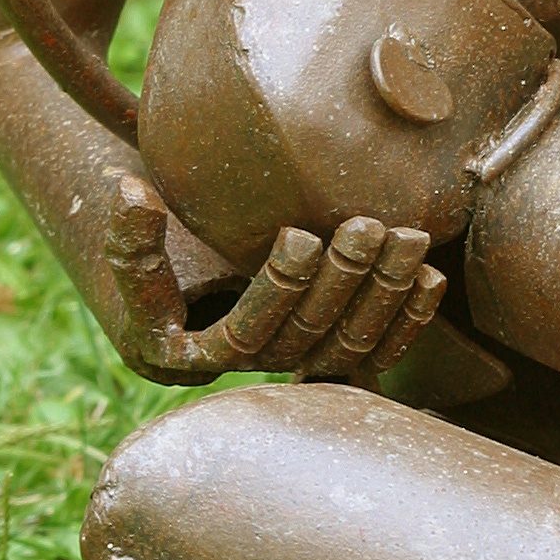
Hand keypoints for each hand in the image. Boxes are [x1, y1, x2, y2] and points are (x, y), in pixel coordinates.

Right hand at [105, 179, 445, 385]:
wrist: (175, 296)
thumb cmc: (150, 272)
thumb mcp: (131, 261)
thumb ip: (131, 233)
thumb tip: (129, 191)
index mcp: (195, 355)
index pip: (247, 332)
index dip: (277, 288)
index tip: (299, 234)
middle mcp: (251, 369)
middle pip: (308, 335)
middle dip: (343, 279)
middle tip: (367, 226)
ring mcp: (293, 363)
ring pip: (349, 345)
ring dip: (385, 295)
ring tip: (411, 240)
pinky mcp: (326, 351)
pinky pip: (374, 349)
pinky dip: (406, 318)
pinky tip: (430, 278)